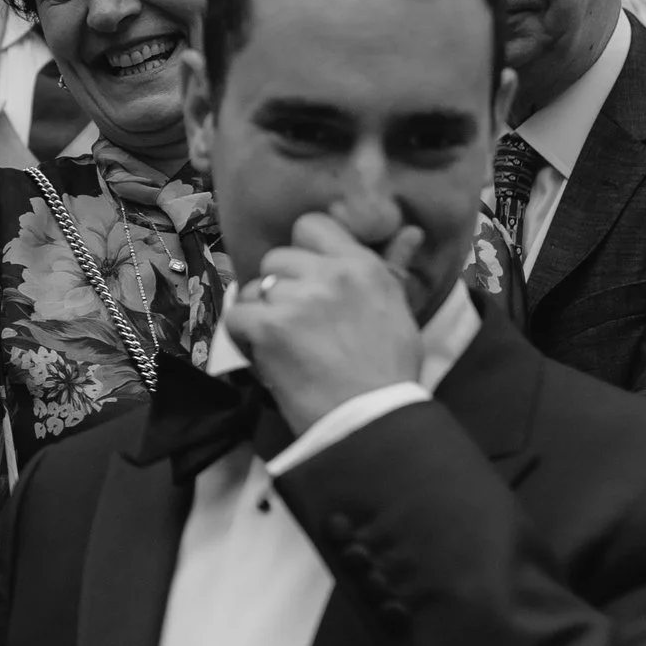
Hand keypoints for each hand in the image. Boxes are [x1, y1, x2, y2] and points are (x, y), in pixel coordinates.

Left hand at [224, 211, 423, 433]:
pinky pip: (236, 316)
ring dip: (260, 312)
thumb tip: (410, 231)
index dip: (303, 249)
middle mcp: (329, 274)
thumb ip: (392, 267)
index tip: (306, 276)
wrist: (372, 419)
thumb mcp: (399, 310)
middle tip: (293, 319)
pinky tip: (262, 353)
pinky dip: (243, 335)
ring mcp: (297, 299)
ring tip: (279, 340)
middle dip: (280, 286)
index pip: (312, 226)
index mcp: (363, 266)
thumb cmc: (390, 371)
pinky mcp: (269, 328)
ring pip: (254, 287)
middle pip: (278, 258)